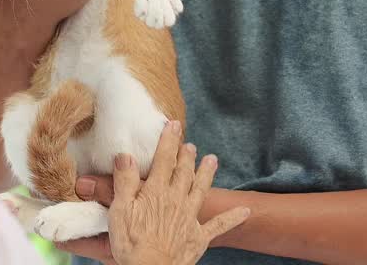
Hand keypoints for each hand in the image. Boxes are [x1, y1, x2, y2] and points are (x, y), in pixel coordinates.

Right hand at [58, 122, 249, 264]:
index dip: (168, 141)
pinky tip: (245, 211)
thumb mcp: (120, 209)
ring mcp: (189, 218)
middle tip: (190, 143)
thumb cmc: (132, 242)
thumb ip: (124, 181)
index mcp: (156, 191)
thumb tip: (125, 155)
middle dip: (186, 156)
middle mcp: (176, 200)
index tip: (173, 125)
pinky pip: (219, 226)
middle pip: (184, 172)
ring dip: (207, 174)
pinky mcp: (198, 238)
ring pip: (201, 190)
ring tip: (213, 160)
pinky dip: (233, 218)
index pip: (163, 160)